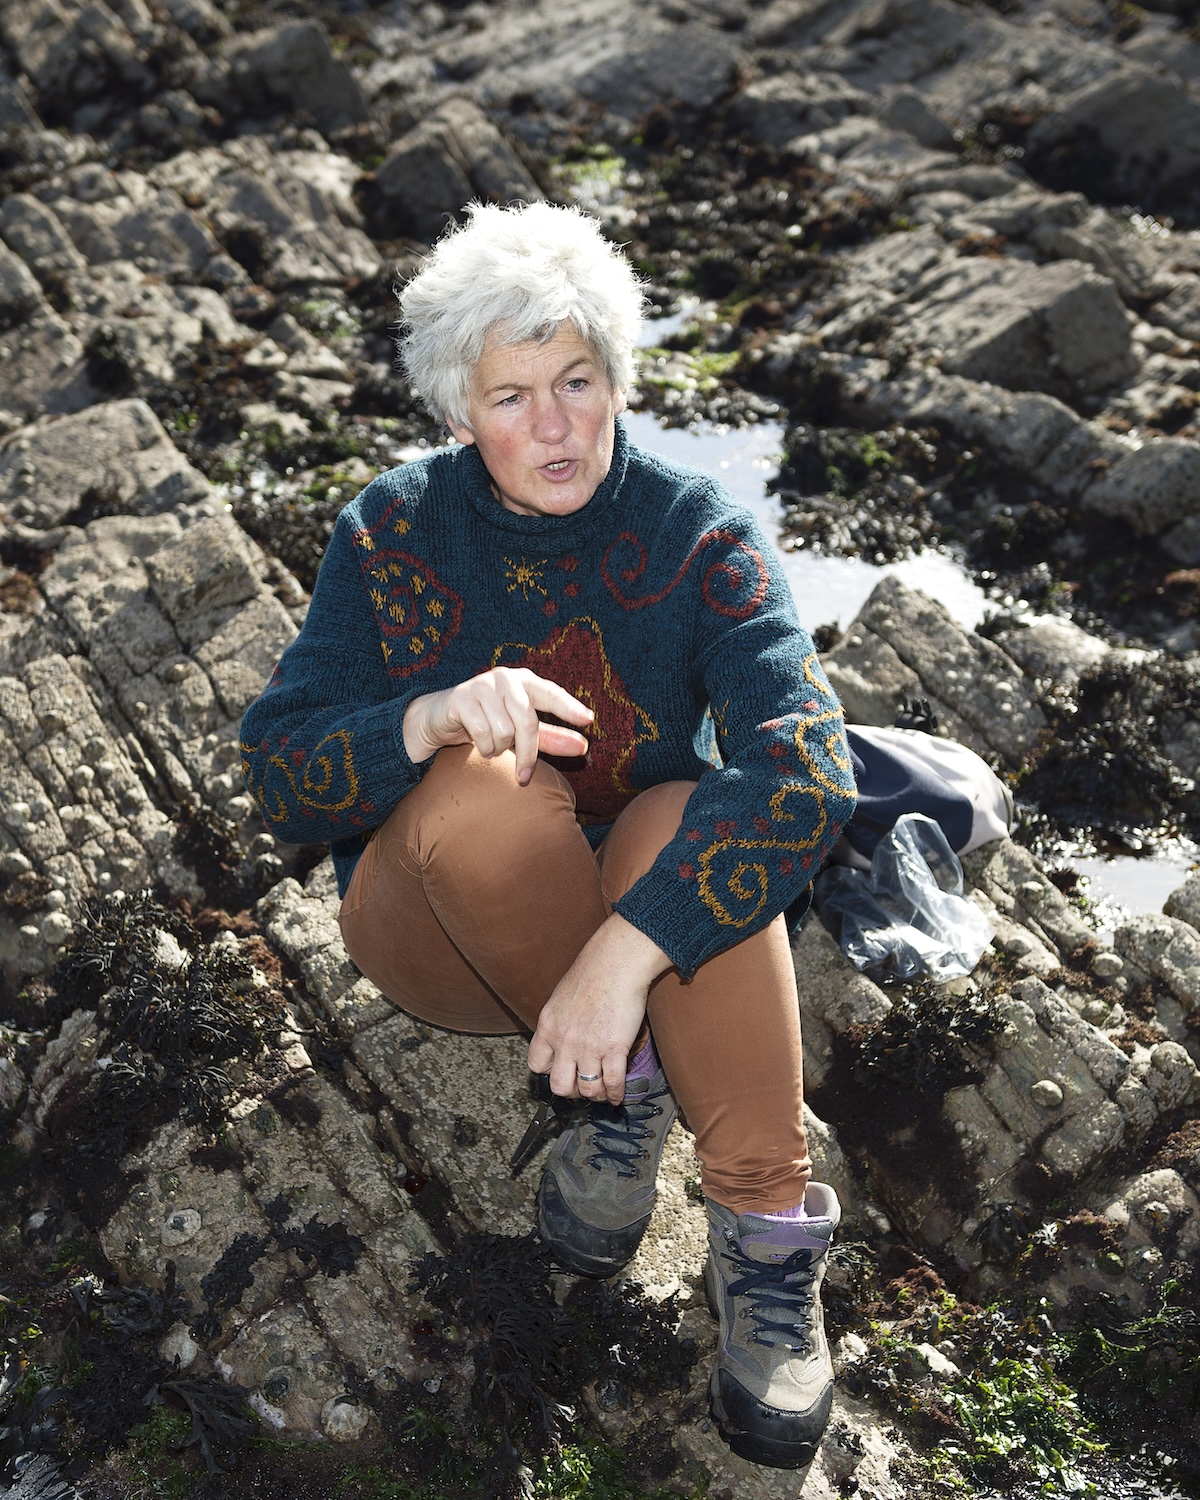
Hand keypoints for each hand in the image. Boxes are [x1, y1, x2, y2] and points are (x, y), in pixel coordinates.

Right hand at [403, 668, 592, 784]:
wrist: (438, 718)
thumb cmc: (487, 722)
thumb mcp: (520, 730)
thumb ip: (551, 738)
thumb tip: (584, 747)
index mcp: (524, 681)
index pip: (551, 693)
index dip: (569, 707)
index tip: (588, 720)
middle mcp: (505, 678)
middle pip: (527, 720)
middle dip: (527, 753)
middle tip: (524, 777)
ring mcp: (482, 685)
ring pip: (504, 730)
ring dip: (498, 748)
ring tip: (491, 746)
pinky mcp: (462, 698)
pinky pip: (482, 733)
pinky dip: (483, 747)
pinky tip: (477, 743)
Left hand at [528, 913, 671, 1103]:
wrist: (617, 962)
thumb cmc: (593, 972)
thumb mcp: (561, 997)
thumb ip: (560, 1020)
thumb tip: (566, 1034)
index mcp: (548, 1026)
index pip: (536, 1065)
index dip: (548, 1073)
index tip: (560, 1073)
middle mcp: (564, 1041)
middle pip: (559, 1086)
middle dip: (571, 1092)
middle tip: (581, 1087)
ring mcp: (588, 1047)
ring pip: (586, 1089)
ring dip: (595, 1095)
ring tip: (601, 1092)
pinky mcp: (613, 1049)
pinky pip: (612, 1083)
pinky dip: (615, 1095)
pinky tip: (618, 1095)